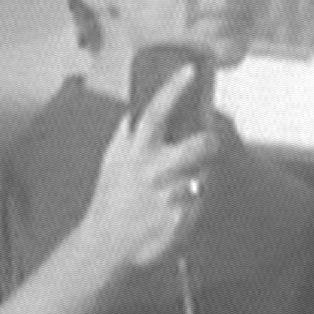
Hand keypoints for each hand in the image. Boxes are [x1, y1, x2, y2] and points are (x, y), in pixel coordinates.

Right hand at [79, 64, 217, 268]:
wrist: (105, 243)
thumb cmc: (111, 198)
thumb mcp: (112, 161)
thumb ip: (128, 134)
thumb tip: (138, 106)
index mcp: (134, 153)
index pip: (154, 114)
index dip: (173, 90)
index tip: (190, 70)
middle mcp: (151, 171)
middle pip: (195, 145)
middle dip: (208, 142)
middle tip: (208, 143)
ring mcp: (167, 196)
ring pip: (202, 175)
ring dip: (197, 177)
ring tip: (178, 186)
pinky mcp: (180, 219)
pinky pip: (198, 201)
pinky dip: (192, 202)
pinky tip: (174, 208)